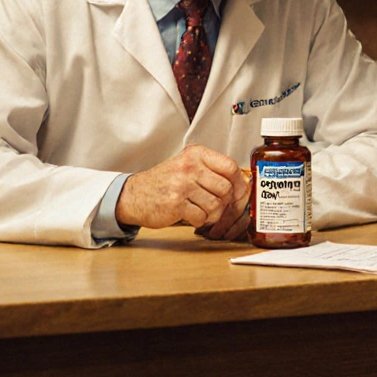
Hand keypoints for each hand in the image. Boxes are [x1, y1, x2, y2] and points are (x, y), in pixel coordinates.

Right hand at [116, 145, 249, 230]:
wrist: (133, 195)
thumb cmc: (164, 182)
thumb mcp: (187, 166)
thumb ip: (211, 170)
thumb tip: (243, 183)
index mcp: (195, 154)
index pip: (230, 166)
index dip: (239, 183)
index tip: (239, 192)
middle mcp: (189, 167)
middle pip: (226, 188)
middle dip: (224, 202)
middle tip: (215, 206)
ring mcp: (182, 185)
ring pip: (216, 205)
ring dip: (211, 214)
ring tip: (201, 210)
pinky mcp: (175, 204)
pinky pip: (201, 217)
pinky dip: (199, 221)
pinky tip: (190, 216)